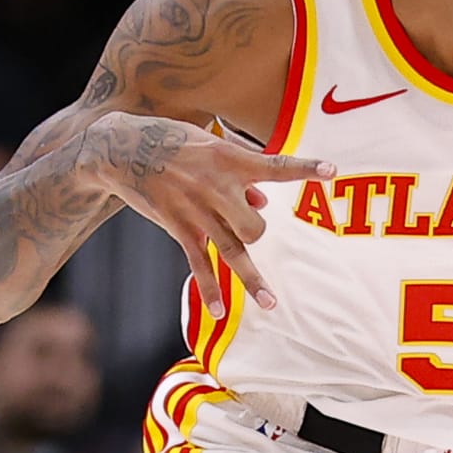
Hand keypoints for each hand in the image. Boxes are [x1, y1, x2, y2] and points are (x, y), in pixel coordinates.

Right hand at [85, 112, 334, 317]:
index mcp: (230, 159)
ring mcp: (197, 211)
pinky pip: (198, 263)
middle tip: (243, 221)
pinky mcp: (177, 226)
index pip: (277, 165)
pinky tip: (217, 312)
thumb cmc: (171, 140)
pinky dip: (208, 289)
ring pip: (235, 250)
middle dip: (256, 230)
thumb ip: (240, 172)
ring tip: (271, 304)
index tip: (332, 170)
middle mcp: (218, 187)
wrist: (120, 147)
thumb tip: (262, 201)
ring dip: (252, 279)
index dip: (306, 168)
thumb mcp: (208, 145)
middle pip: (257, 225)